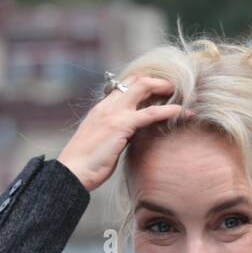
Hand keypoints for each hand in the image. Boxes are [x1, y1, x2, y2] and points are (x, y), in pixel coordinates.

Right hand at [56, 76, 187, 193]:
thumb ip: (116, 134)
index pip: (124, 86)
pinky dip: (167, 110)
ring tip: (180, 95)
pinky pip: (149, 113)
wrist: (72, 172)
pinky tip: (179, 112)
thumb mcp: (101, 143)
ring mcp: (114, 113)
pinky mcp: (121, 125)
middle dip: (156, 81)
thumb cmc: (84, 164)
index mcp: (101, 109)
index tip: (158, 91)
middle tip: (172, 88)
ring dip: (164, 88)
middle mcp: (107, 106)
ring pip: (144, 88)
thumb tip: (130, 136)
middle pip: (135, 80)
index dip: (143, 84)